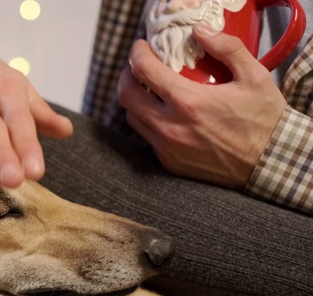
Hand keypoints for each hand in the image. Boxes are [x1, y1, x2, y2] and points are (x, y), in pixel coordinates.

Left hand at [118, 23, 286, 188]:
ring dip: (135, 101)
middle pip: (126, 96)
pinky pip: (147, 138)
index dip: (137, 54)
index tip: (141, 47)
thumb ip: (227, 49)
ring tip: (149, 90)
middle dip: (127, 76)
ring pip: (133, 118)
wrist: (269, 165)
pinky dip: (150, 122)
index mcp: (188, 102)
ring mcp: (167, 148)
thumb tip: (200, 31)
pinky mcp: (169, 163)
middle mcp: (170, 127)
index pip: (144, 71)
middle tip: (138, 67)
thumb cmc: (264, 121)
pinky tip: (164, 114)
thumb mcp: (254, 77)